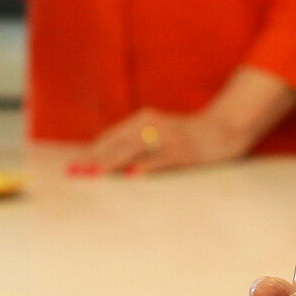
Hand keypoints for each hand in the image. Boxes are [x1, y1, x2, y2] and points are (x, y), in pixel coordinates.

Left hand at [68, 107, 246, 175]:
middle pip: (116, 143)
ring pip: (134, 149)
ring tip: (95, 174)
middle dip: (94, 159)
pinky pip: (161, 158)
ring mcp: (167, 136)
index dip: (90, 152)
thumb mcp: (156, 136)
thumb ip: (134, 145)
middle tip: (75, 173)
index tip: (72, 167)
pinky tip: (132, 175)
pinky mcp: (183, 149)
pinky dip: (146, 166)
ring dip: (113, 162)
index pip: (109, 138)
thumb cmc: (184, 137)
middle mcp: (151, 124)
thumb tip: (106, 163)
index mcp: (141, 120)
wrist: (223, 128)